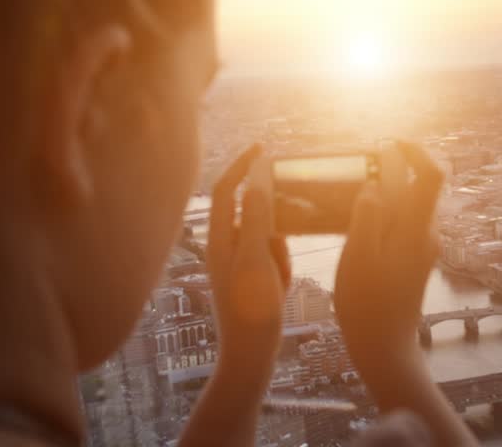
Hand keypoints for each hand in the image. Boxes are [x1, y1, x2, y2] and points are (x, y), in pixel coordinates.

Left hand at [182, 147, 290, 446]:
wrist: (250, 354)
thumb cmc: (251, 309)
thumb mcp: (256, 260)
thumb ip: (256, 220)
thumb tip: (255, 183)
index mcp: (219, 238)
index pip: (226, 188)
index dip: (242, 165)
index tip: (262, 147)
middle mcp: (225, 245)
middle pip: (254, 213)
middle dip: (274, 225)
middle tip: (282, 250)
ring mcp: (239, 261)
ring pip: (269, 236)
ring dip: (281, 252)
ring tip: (279, 282)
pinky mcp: (252, 275)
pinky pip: (274, 257)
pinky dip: (282, 268)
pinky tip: (281, 291)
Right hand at [334, 141, 442, 353]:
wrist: (385, 346)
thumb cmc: (367, 305)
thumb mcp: (359, 256)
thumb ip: (368, 215)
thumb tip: (373, 186)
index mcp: (416, 230)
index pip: (431, 175)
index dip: (414, 151)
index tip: (387, 142)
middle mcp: (426, 235)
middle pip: (418, 187)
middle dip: (391, 170)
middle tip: (356, 166)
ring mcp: (422, 248)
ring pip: (407, 206)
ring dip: (384, 193)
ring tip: (349, 193)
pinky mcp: (413, 260)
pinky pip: (400, 224)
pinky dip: (382, 214)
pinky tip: (356, 223)